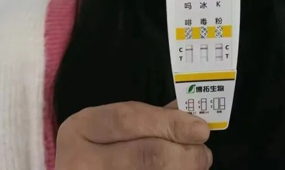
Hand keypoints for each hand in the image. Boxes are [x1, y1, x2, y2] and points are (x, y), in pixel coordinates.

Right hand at [55, 99, 212, 168]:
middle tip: (203, 153)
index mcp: (81, 129)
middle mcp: (81, 162)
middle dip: (186, 154)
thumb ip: (147, 119)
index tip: (200, 129)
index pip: (129, 120)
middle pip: (149, 156)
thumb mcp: (107, 127)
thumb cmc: (95, 150)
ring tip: (195, 165)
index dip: (169, 123)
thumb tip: (190, 119)